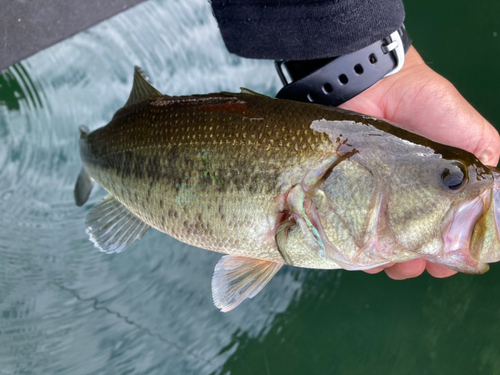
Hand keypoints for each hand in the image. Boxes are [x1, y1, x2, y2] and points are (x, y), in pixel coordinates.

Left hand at [339, 46, 499, 279]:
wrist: (376, 85)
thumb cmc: (426, 105)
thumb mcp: (471, 136)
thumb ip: (485, 166)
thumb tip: (494, 198)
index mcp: (436, 188)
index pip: (443, 231)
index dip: (446, 253)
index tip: (446, 265)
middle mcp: (403, 195)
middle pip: (408, 241)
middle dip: (415, 261)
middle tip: (417, 266)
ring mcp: (371, 194)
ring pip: (377, 240)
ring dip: (386, 260)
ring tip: (392, 265)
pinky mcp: (345, 189)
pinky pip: (348, 225)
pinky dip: (355, 244)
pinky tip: (362, 255)